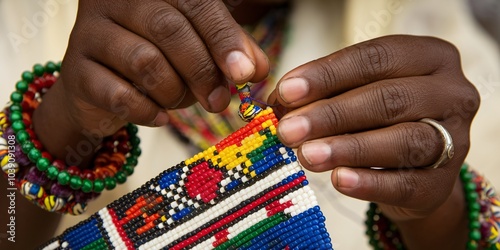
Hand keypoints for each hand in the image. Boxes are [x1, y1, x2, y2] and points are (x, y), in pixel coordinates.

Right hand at [57, 0, 268, 132]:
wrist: (101, 89)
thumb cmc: (156, 61)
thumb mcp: (197, 50)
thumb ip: (228, 52)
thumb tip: (258, 69)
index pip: (195, 3)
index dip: (224, 38)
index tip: (246, 73)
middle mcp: (116, 2)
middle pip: (169, 29)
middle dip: (202, 71)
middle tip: (220, 101)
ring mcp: (90, 34)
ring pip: (146, 62)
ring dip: (175, 92)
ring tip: (182, 102)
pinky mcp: (77, 72)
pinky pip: (121, 95)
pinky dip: (149, 112)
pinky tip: (160, 116)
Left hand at [268, 35, 478, 221]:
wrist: (410, 167)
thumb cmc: (377, 118)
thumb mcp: (353, 94)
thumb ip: (323, 93)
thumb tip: (279, 102)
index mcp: (429, 57)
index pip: (375, 58)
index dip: (328, 74)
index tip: (286, 91)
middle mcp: (451, 93)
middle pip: (389, 99)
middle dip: (332, 114)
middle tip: (289, 129)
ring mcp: (456, 139)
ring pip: (403, 141)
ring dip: (349, 148)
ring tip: (307, 155)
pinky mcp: (442, 183)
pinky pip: (406, 183)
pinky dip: (370, 183)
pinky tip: (339, 180)